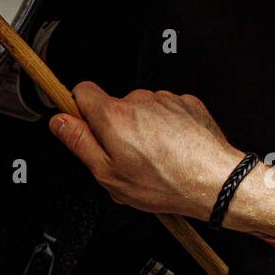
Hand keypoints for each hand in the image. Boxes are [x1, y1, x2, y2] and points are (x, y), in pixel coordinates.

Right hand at [49, 82, 246, 220]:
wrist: (215, 181)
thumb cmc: (164, 183)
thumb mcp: (108, 173)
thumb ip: (79, 143)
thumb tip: (59, 122)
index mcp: (114, 116)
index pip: (81, 91)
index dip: (78, 110)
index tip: (83, 127)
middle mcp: (138, 100)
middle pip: (113, 107)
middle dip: (114, 130)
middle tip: (126, 161)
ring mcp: (165, 99)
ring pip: (140, 111)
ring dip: (141, 131)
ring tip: (154, 161)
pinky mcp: (186, 103)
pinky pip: (165, 112)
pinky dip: (164, 129)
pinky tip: (171, 152)